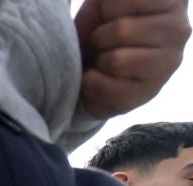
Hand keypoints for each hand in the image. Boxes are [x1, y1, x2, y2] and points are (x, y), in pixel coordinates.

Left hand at [76, 0, 189, 117]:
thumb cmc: (100, 24)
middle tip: (106, 41)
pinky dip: (89, 83)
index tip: (112, 15)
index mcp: (172, 1)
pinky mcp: (148, 92)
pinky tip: (100, 77)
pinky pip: (103, 87)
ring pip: (115, 60)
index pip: (129, 1)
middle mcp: (179, 30)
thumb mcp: (107, 1)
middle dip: (100, 36)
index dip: (108, 9)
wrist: (90, 64)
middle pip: (120, 30)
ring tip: (106, 58)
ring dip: (98, 60)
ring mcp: (168, 63)